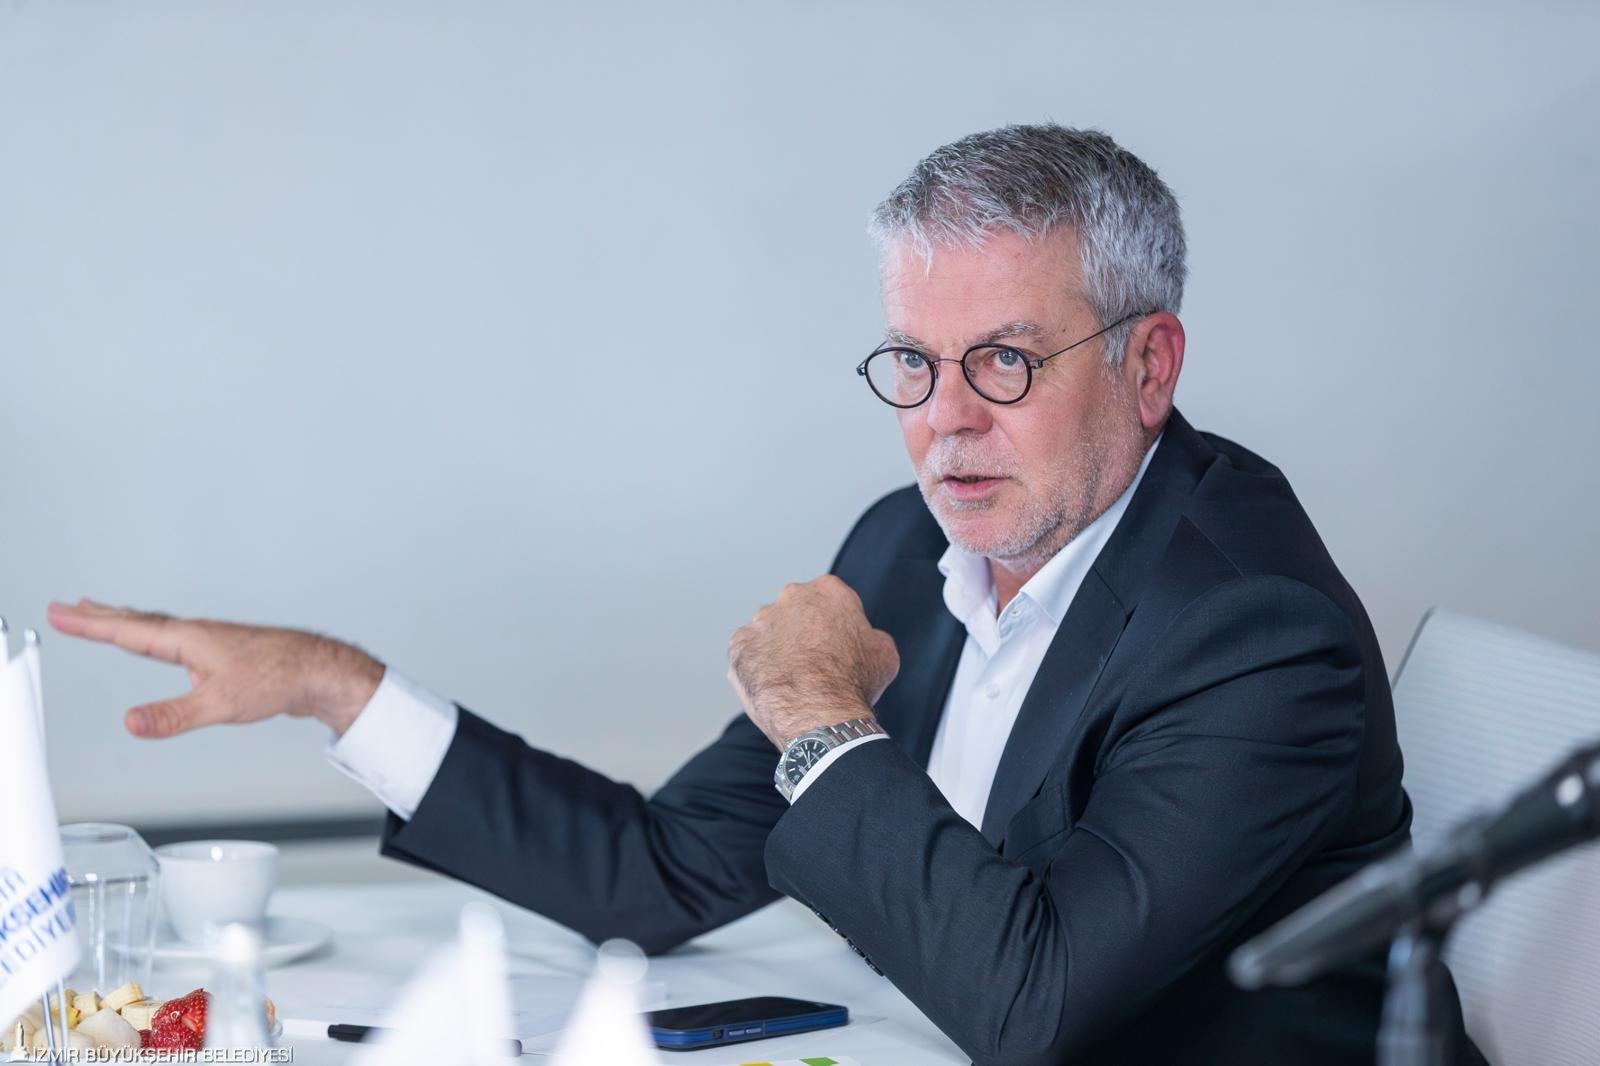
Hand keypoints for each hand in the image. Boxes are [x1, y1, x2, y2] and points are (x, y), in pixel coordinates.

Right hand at [47, 598, 384, 738]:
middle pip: (138, 622)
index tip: (59, 613)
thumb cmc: (277, 679)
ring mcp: (211, 641)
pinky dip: (155, 635)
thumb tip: (131, 722)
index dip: (90, 624)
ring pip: (158, 628)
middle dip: (100, 615)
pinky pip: (177, 639)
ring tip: (103, 615)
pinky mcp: (223, 653)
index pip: (128, 630)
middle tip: (68, 607)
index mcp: (188, 639)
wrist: (318, 671)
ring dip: (126, 621)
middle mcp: (197, 634)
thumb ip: (172, 715)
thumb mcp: (219, 704)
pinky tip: (161, 643)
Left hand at [726, 575, 899, 749]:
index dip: (836, 626)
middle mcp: (791, 596)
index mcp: (828, 590)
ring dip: (777, 648)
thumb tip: (866, 639)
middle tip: (814, 663)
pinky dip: (756, 666)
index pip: (831, 601)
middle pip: (797, 611)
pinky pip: (747, 652)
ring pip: (769, 631)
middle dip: (803, 632)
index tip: (838, 646)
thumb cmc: (853, 683)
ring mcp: (761, 620)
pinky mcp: (739, 644)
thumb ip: (869, 635)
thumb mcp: (883, 653)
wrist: (818, 713)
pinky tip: (773, 685)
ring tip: (792, 680)